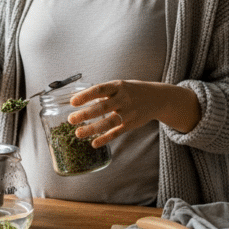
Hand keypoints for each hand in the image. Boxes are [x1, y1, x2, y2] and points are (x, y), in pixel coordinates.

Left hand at [66, 80, 199, 147]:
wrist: (157, 98)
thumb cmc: (131, 91)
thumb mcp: (119, 85)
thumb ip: (102, 92)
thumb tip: (78, 97)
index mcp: (118, 86)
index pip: (99, 89)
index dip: (86, 95)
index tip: (72, 102)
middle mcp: (123, 99)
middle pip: (103, 107)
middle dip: (86, 114)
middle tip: (71, 119)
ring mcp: (128, 113)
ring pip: (109, 122)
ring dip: (92, 129)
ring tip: (78, 133)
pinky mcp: (131, 124)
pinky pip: (117, 133)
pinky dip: (105, 138)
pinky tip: (94, 143)